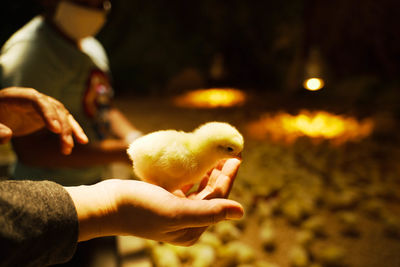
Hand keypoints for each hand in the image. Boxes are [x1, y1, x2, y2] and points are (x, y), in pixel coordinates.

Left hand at [0, 87, 87, 153]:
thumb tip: (7, 135)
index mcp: (17, 96)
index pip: (37, 100)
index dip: (48, 113)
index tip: (55, 130)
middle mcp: (33, 98)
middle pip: (54, 108)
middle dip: (63, 127)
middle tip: (66, 146)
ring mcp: (42, 106)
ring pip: (63, 115)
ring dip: (70, 131)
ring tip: (68, 149)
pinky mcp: (47, 115)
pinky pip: (64, 121)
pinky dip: (73, 130)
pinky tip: (81, 141)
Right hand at [65, 159, 243, 244]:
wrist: (106, 205)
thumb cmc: (140, 208)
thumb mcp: (177, 211)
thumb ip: (209, 212)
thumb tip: (241, 212)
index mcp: (192, 229)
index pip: (218, 200)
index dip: (228, 178)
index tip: (236, 157)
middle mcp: (185, 223)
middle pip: (210, 195)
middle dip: (221, 174)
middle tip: (229, 152)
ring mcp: (173, 212)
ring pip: (198, 190)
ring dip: (208, 173)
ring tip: (215, 156)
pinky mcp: (163, 202)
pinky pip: (184, 187)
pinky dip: (191, 175)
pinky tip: (194, 164)